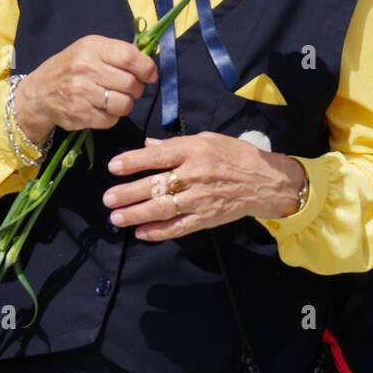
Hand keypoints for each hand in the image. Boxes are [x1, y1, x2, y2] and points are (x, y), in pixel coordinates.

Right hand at [16, 35, 157, 142]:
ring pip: (124, 104)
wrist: (39, 92)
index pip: (130, 56)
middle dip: (136, 88)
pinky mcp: (80, 114)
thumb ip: (117, 53)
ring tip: (115, 99)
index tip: (150, 74)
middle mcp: (86, 68)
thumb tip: (149, 65)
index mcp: (92, 48)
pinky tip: (101, 109)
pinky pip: (111, 120)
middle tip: (129, 88)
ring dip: (125, 104)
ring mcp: (81, 93)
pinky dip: (111, 117)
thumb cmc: (71, 68)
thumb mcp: (90, 50)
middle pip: (131, 83)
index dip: (146, 68)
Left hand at [102, 133, 306, 241]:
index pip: (157, 156)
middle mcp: (195, 174)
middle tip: (107, 198)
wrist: (264, 181)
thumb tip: (147, 145)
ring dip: (137, 214)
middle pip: (156, 185)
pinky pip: (179, 227)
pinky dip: (159, 232)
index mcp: (193, 150)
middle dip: (128, 193)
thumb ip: (175, 144)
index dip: (133, 161)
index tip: (113, 167)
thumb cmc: (233, 155)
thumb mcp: (206, 140)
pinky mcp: (206, 218)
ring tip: (116, 217)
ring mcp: (200, 198)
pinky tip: (141, 233)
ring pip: (163, 208)